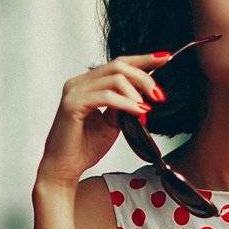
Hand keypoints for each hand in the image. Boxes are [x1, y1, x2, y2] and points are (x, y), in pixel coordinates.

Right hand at [36, 52, 167, 186]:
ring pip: (114, 78)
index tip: (165, 59)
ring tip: (147, 108)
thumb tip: (144, 95)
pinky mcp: (72, 104)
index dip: (143, 59)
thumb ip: (124, 105)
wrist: (64, 168)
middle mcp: (78, 83)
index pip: (118, 64)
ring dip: (136, 91)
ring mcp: (74, 91)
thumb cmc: (83, 148)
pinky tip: (138, 111)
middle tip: (159, 95)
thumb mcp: (112, 123)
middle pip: (118, 66)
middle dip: (143, 78)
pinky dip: (126, 103)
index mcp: (87, 84)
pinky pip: (106, 96)